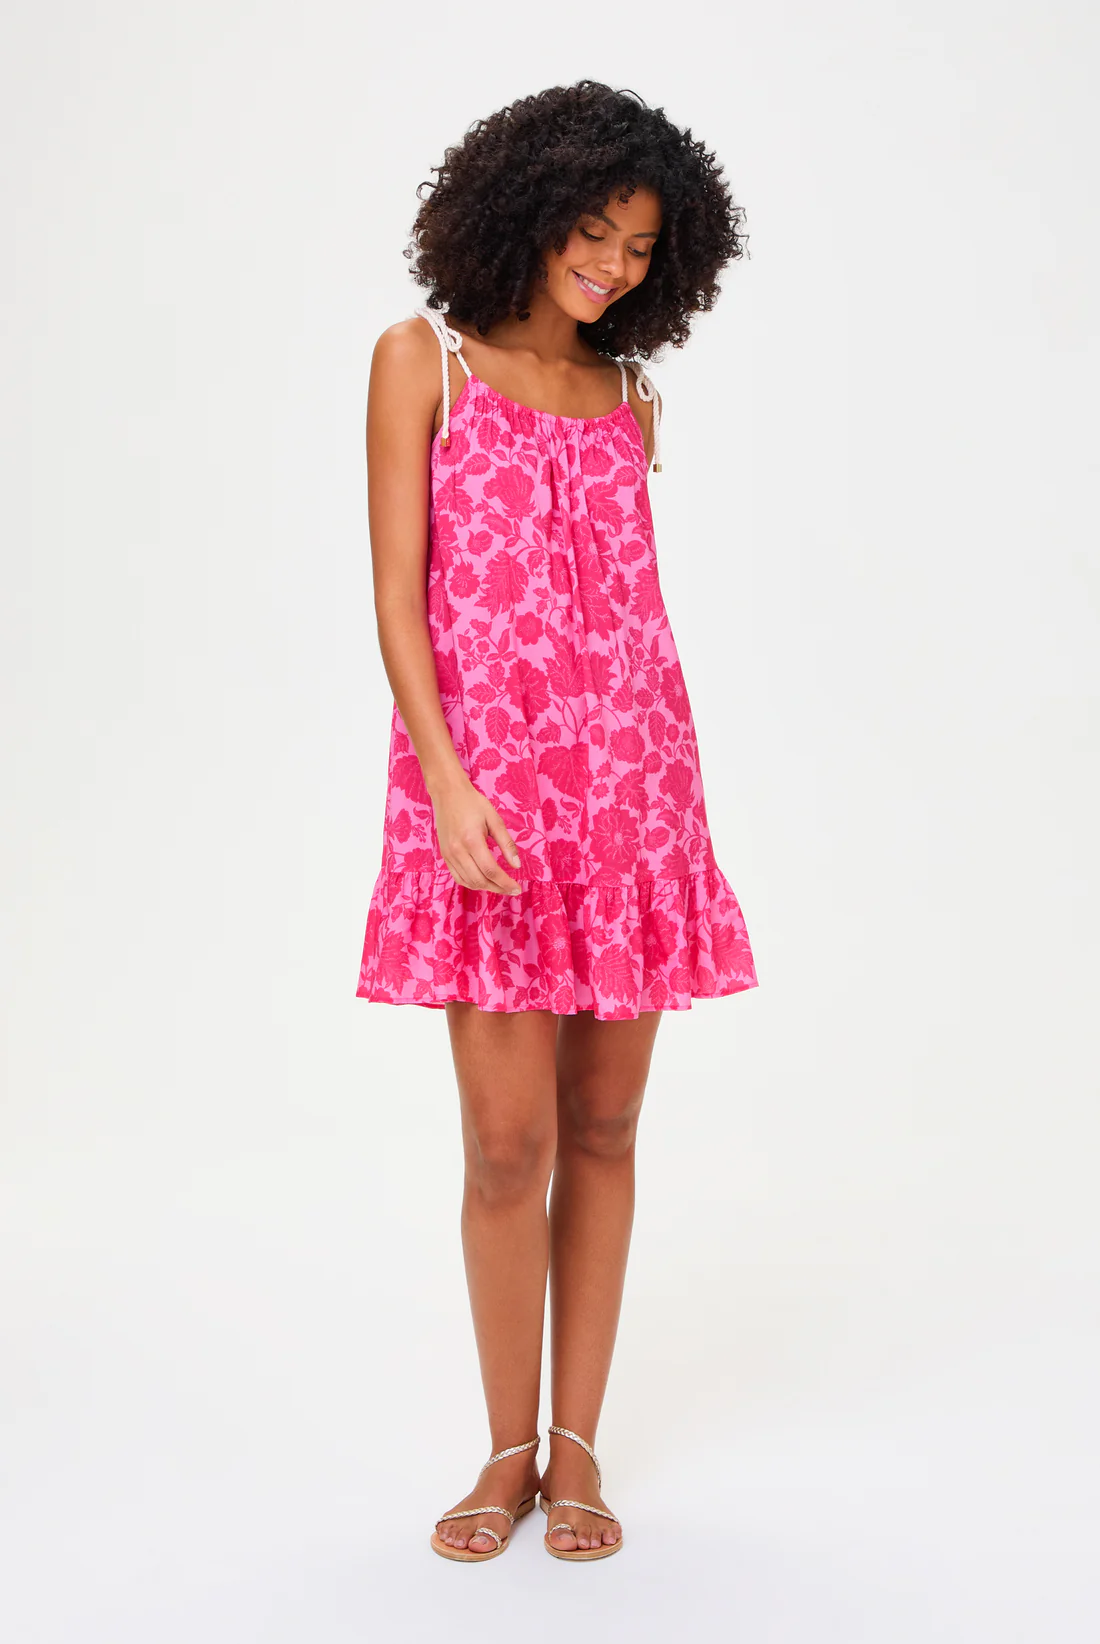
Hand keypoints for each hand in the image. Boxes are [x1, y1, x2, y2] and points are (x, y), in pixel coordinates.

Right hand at [431, 774, 522, 894]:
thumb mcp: (494, 819)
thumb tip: (516, 865)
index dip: (505, 883)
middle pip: (479, 880)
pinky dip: (471, 884)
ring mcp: (449, 855)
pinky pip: (458, 877)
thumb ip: (506, 844)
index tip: (517, 888)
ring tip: (500, 886)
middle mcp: (458, 851)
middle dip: (498, 888)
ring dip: (486, 888)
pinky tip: (483, 882)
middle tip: (511, 890)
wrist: (447, 793)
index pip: (491, 870)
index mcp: (472, 840)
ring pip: (468, 882)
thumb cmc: (473, 803)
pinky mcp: (444, 856)